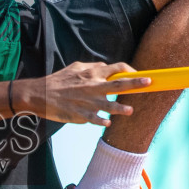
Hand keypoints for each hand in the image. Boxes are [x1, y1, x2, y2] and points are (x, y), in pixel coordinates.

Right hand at [18, 62, 149, 125]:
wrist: (39, 94)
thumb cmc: (57, 81)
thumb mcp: (75, 68)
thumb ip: (92, 67)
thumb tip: (105, 67)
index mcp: (92, 73)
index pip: (116, 69)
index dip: (130, 71)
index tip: (139, 75)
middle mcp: (93, 86)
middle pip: (120, 84)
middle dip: (136, 83)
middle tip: (149, 83)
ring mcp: (88, 102)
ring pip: (110, 106)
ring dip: (122, 108)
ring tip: (130, 110)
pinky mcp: (81, 114)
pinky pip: (96, 119)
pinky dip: (102, 120)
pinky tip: (108, 122)